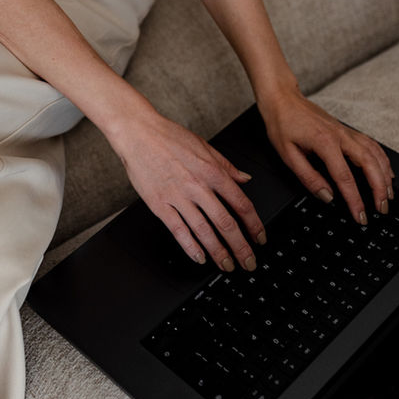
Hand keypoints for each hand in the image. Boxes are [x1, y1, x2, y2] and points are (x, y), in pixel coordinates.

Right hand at [108, 111, 265, 271]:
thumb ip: (226, 166)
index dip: (254, 225)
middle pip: (226, 223)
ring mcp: (178, 197)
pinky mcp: (159, 204)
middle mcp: (198, 186)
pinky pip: (178, 230)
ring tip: (226, 265)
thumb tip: (245, 178)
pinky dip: (190, 247)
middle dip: (240, 247)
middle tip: (248, 262)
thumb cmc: (168, 137)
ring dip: (218, 252)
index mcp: (212, 171)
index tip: (260, 238)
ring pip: (204, 230)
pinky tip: (199, 257)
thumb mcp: (204, 146)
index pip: (241, 204)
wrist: (138, 133)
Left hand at [257, 88, 393, 224]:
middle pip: (369, 165)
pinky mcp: (347, 130)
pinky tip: (386, 171)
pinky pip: (372, 145)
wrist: (283, 99)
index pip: (345, 178)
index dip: (355, 200)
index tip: (360, 215)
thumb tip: (326, 196)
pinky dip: (383, 160)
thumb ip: (308, 177)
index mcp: (325, 143)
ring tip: (388, 195)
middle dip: (379, 190)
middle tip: (382, 209)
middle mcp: (341, 136)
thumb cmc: (283, 124)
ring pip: (375, 154)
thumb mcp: (287, 154)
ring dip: (385, 176)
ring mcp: (346, 132)